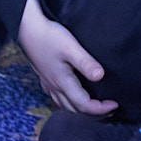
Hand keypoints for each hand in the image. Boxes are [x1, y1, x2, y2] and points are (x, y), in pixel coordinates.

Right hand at [17, 0, 115, 114]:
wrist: (25, 27)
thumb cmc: (48, 36)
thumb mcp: (70, 47)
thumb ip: (85, 63)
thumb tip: (101, 77)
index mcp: (62, 82)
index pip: (84, 105)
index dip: (101, 109)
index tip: (114, 104)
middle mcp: (54, 86)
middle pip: (74, 109)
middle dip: (92, 113)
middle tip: (108, 109)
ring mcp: (48, 82)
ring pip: (64, 105)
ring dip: (80, 109)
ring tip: (93, 105)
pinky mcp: (44, 75)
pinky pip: (56, 96)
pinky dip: (67, 101)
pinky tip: (71, 94)